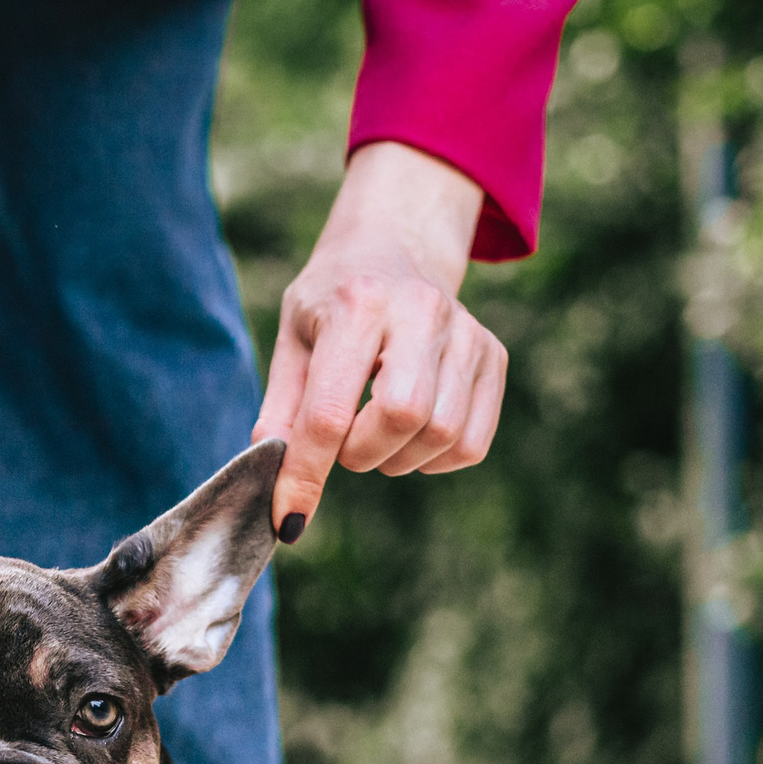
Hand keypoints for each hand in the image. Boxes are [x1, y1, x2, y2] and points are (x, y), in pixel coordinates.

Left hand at [254, 142, 507, 537]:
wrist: (395, 245)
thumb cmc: (332, 300)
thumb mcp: (292, 340)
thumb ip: (282, 411)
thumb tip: (269, 477)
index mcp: (357, 304)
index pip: (330, 411)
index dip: (305, 475)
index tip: (287, 518)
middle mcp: (421, 311)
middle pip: (401, 419)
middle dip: (362, 454)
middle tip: (344, 442)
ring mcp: (466, 333)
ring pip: (441, 436)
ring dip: (397, 459)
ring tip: (374, 432)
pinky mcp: (493, 355)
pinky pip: (471, 443)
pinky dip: (435, 459)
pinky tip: (411, 434)